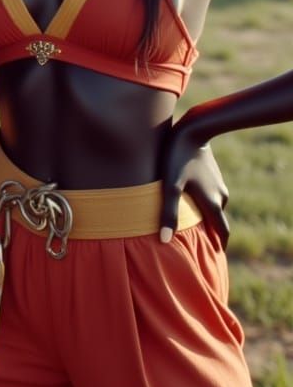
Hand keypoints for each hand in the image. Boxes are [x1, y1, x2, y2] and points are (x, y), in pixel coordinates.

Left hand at [159, 122, 229, 246]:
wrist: (190, 129)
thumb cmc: (176, 158)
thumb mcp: (170, 186)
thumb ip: (168, 213)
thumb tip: (165, 241)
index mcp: (213, 203)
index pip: (221, 232)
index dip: (218, 245)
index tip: (213, 256)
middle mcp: (220, 195)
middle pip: (216, 220)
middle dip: (208, 232)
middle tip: (196, 242)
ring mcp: (217, 183)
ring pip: (211, 205)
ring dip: (203, 214)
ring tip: (188, 222)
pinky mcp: (211, 173)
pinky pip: (208, 192)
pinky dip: (200, 200)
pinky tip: (186, 199)